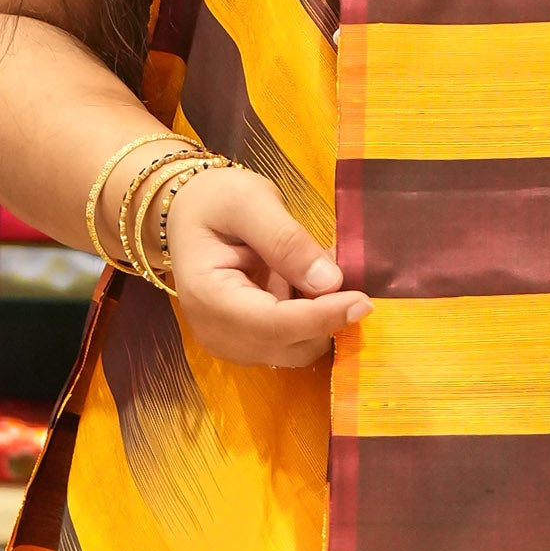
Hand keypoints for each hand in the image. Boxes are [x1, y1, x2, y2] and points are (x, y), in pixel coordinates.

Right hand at [163, 162, 368, 366]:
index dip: (321, 316)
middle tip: (343, 268)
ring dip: (322, 318)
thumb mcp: (249, 201)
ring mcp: (231, 344)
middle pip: (290, 345)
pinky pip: (294, 343)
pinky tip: (310, 285)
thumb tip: (330, 281)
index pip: (273, 323)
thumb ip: (286, 240)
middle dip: (326, 315)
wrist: (186, 215)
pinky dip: (313, 320)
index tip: (363, 301)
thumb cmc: (213, 201)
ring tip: (320, 270)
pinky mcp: (248, 343)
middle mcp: (217, 332)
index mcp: (208, 296)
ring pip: (297, 350)